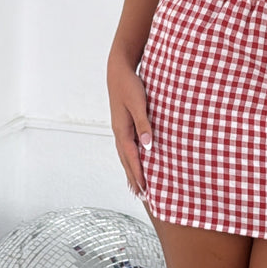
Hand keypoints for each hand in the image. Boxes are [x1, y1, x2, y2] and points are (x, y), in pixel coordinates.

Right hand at [107, 63, 151, 198]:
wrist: (118, 71)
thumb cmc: (130, 86)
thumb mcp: (139, 103)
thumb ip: (144, 124)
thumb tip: (148, 146)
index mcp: (122, 130)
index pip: (132, 158)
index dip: (139, 174)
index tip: (145, 190)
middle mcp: (119, 132)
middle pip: (126, 161)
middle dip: (134, 179)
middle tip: (141, 197)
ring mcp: (119, 129)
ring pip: (124, 156)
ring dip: (131, 172)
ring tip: (136, 187)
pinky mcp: (122, 124)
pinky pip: (126, 148)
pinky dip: (129, 160)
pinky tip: (134, 163)